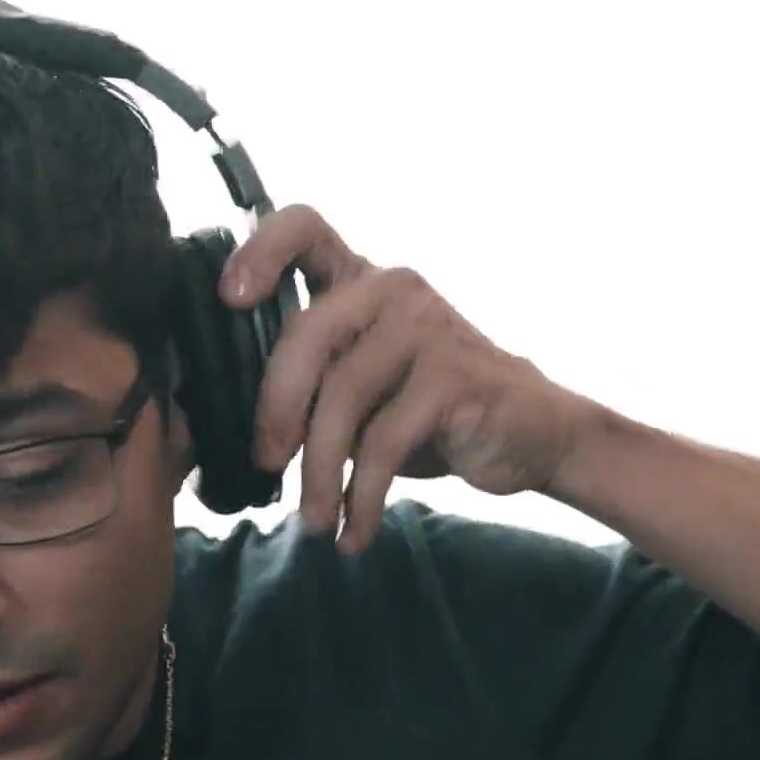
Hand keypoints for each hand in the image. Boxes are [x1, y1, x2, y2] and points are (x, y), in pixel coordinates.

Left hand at [220, 204, 599, 552]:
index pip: (303, 226)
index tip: (231, 300)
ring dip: (321, 473)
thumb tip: (228, 432)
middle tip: (268, 464)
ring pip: (343, 397)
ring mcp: (427, 328)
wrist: (530, 434)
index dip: (258, 251)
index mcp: (360, 281)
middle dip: (276, 407)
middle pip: (307, 333)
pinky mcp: (454, 378)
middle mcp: (392, 289)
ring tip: (314, 523)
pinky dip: (362, 498)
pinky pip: (384, 443)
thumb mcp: (361, 390)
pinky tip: (355, 532)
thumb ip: (307, 385)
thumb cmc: (429, 412)